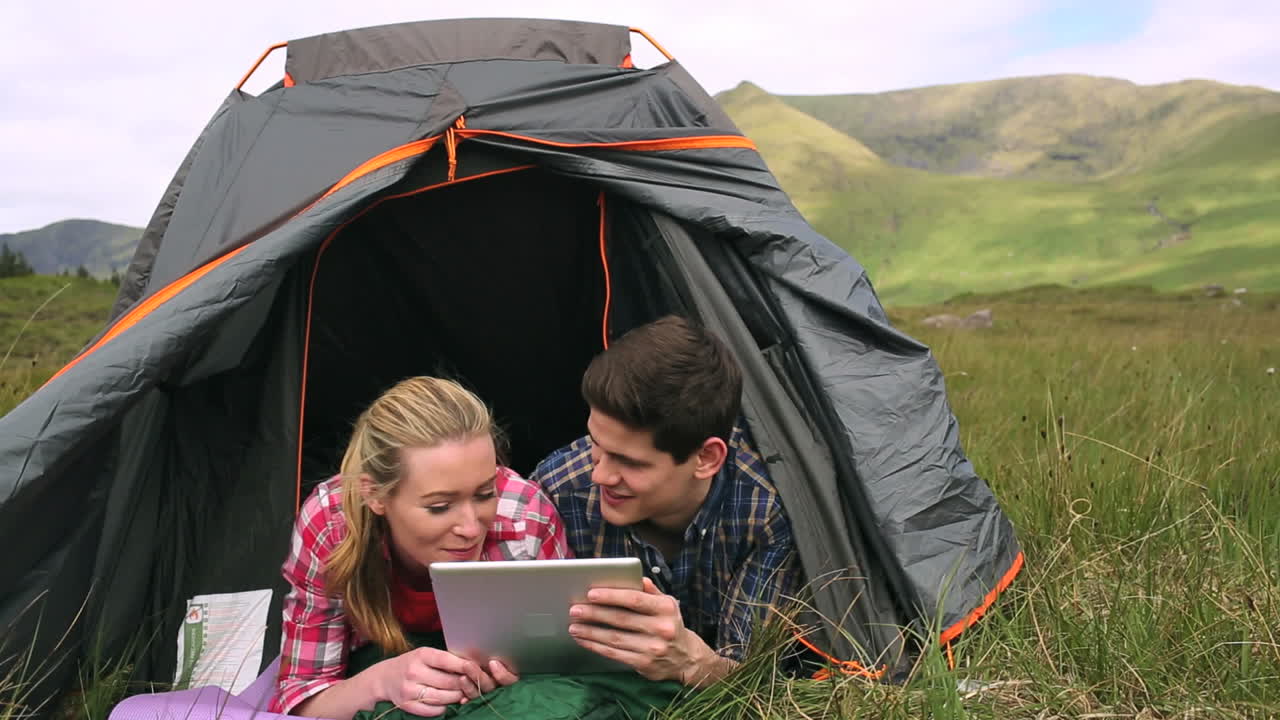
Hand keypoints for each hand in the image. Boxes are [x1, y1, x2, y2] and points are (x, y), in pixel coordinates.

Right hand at [375, 646, 496, 716]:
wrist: (385, 678)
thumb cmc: (412, 664)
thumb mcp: (425, 655)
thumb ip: (445, 660)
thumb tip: (472, 666)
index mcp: (421, 655)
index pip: (447, 660)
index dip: (464, 665)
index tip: (477, 668)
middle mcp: (414, 672)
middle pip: (448, 682)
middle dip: (464, 684)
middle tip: (474, 684)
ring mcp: (409, 690)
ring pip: (443, 698)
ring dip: (456, 697)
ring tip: (463, 694)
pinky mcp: (408, 706)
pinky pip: (434, 710)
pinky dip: (444, 707)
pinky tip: (447, 702)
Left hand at [568, 578, 725, 685]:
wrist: (686, 659)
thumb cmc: (670, 625)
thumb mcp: (668, 604)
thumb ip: (651, 591)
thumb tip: (636, 577)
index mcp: (665, 608)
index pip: (635, 600)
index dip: (611, 596)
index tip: (591, 594)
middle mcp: (661, 628)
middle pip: (621, 619)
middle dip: (594, 614)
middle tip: (575, 609)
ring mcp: (652, 648)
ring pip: (614, 638)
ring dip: (591, 632)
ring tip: (574, 626)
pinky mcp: (643, 664)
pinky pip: (615, 654)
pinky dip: (596, 646)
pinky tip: (584, 640)